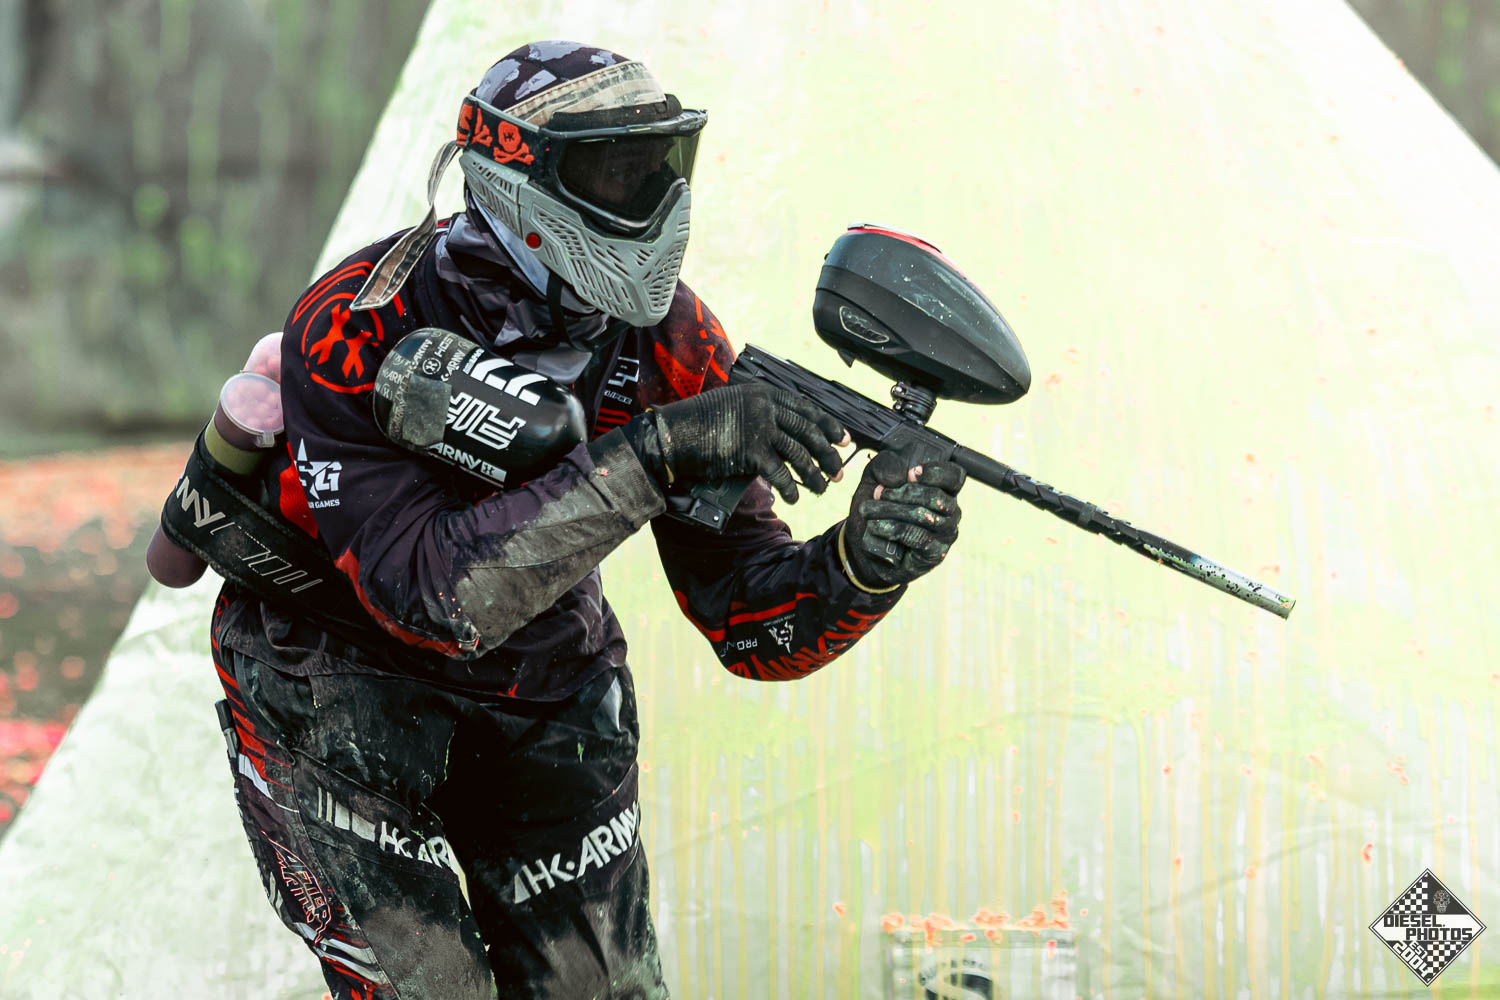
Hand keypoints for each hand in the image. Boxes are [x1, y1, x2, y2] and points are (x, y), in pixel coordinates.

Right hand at [642, 384, 848, 502]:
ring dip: (814, 474)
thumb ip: (761, 415)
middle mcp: (765, 406)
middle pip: (808, 431)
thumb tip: (788, 437)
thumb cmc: (700, 423)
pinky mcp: (751, 451)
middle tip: (839, 471)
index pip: (807, 408)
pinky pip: (780, 472)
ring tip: (822, 488)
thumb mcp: (734, 407)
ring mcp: (759, 427)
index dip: (828, 425)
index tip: (842, 439)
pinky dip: (790, 487)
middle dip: (827, 454)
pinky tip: (795, 497)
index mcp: (763, 392)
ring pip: (799, 454)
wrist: (674, 435)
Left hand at [840, 451, 965, 590]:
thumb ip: (886, 466)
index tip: (911, 473)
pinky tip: (875, 526)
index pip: (954, 476)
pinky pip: (917, 537)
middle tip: (877, 493)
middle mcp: (950, 510)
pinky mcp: (934, 552)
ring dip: (891, 511)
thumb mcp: (875, 478)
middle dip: (902, 493)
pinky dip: (892, 529)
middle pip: (935, 496)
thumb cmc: (877, 506)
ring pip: (924, 516)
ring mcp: (945, 533)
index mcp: (942, 488)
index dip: (936, 472)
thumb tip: (901, 474)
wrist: (863, 541)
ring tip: (868, 510)